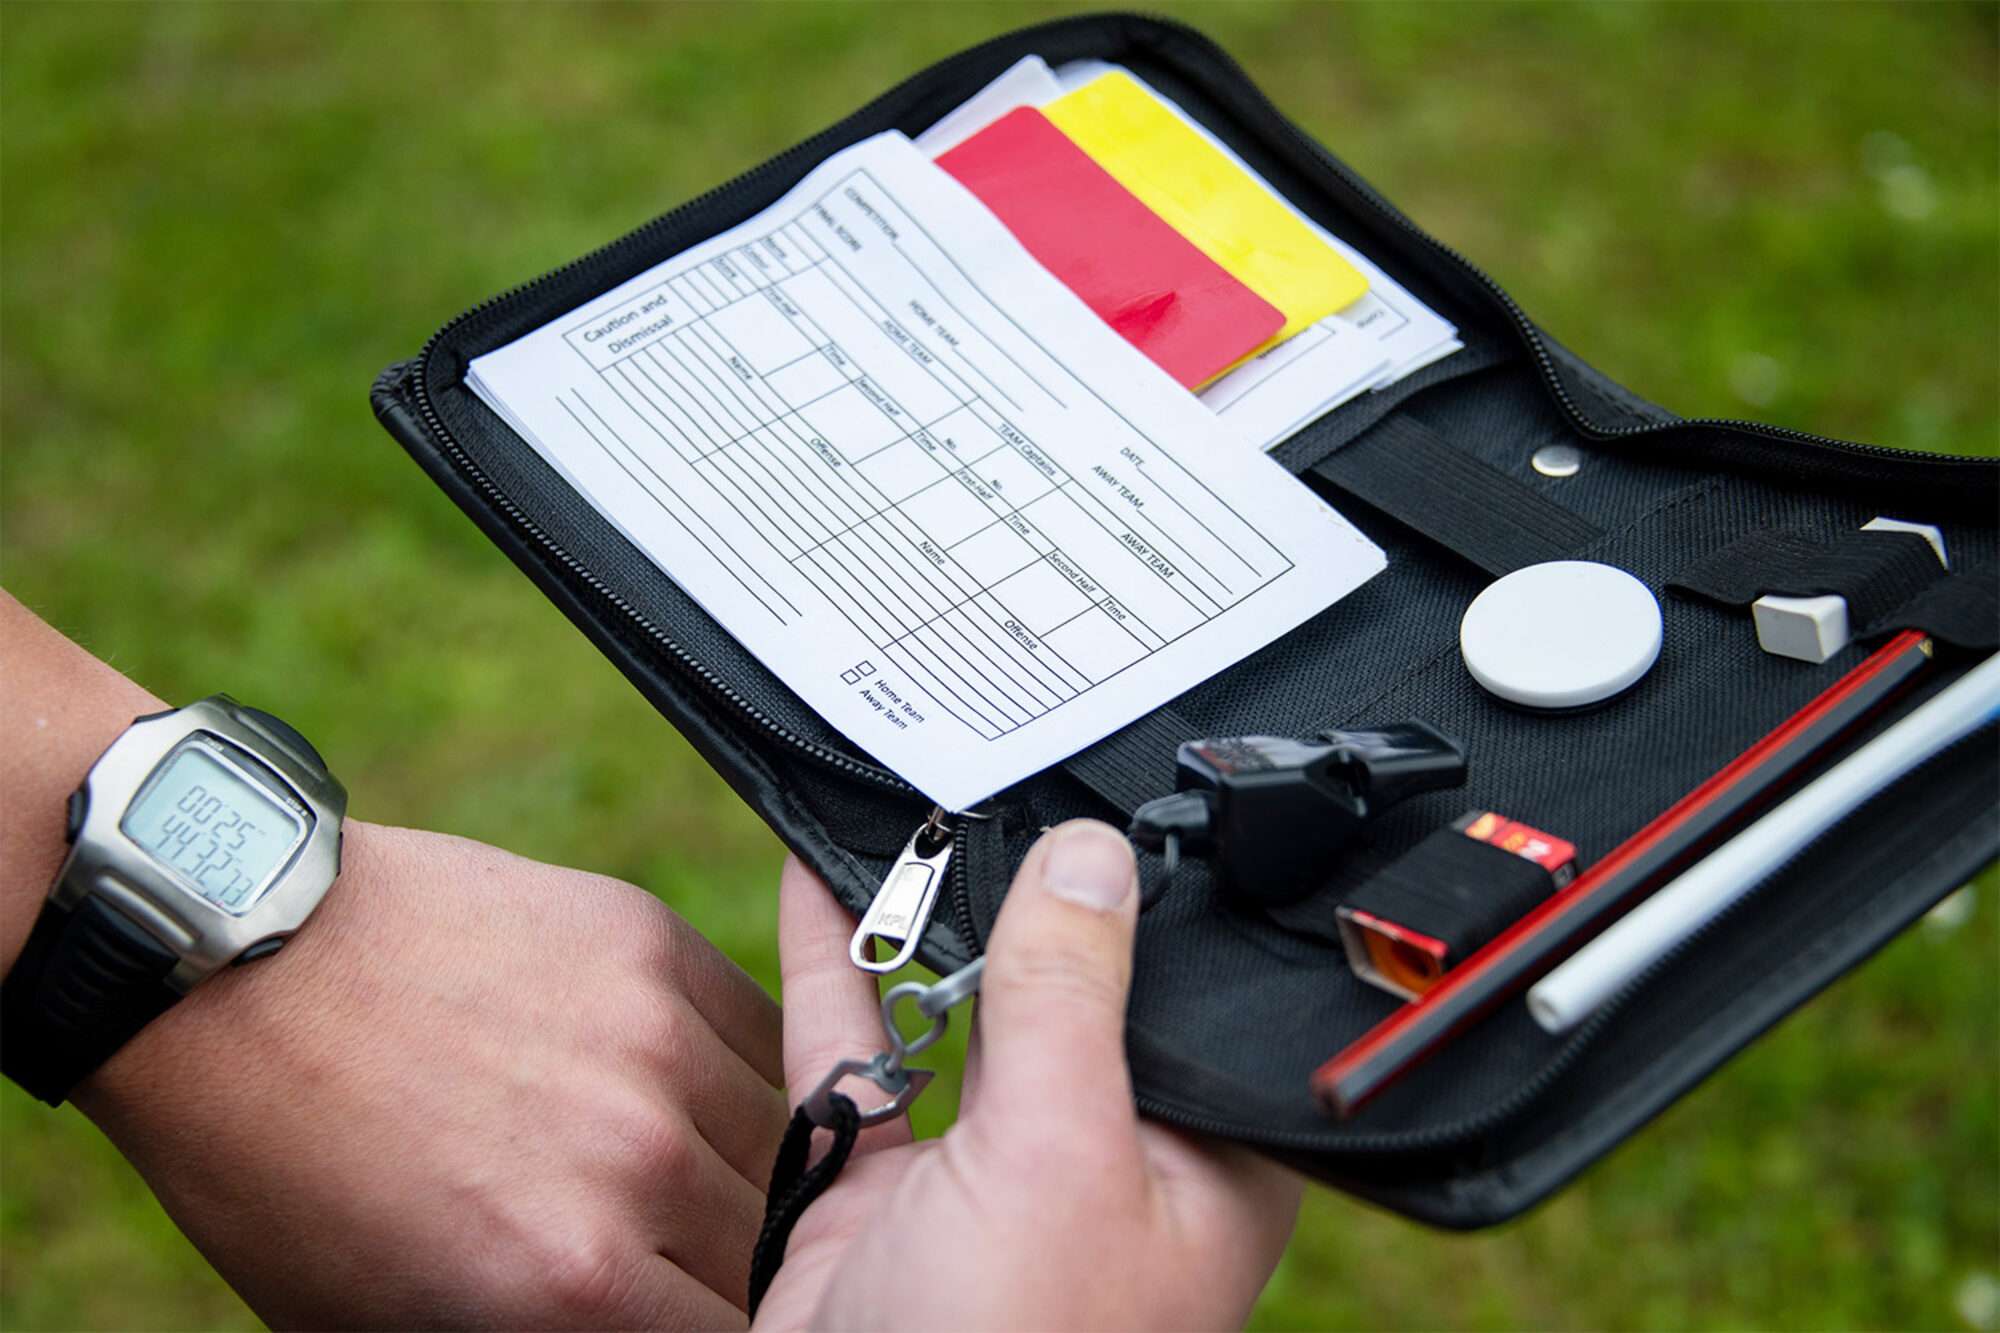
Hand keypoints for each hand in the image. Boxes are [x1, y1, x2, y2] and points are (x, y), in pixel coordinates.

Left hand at [75, 821, 788, 1329]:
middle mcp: (637, 1161)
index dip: (709, 1330)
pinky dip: (739, 1066)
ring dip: (748, 1159)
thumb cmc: (278, 1159)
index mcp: (568, 1281)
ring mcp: (655, 1039)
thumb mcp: (370, 1317)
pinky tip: (682, 1079)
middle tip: (672, 1244)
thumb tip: (617, 1324)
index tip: (679, 1311)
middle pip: (771, 1244)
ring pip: (788, 1133)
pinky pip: (760, 1029)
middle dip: (727, 1256)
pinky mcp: (651, 943)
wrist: (227, 965)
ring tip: (678, 1159)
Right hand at [756, 820, 1301, 1330]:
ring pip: (957, 1009)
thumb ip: (1069, 1002)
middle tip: (1000, 770)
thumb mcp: (1059, 1159)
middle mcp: (1092, 1159)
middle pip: (1071, 991)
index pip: (1200, 998)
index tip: (1127, 793)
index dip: (1165, 900)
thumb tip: (1092, 859)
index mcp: (1191, 1164)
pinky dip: (834, 964)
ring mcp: (981, 1173)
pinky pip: (856, 1049)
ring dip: (928, 917)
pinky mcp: (878, 1186)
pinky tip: (821, 879)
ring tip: (912, 801)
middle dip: (1031, 891)